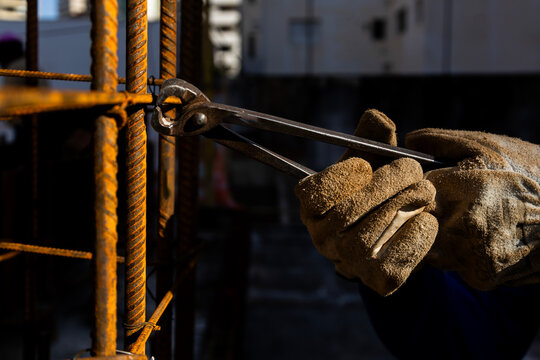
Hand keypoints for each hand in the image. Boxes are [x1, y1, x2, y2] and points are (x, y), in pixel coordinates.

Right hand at [295, 110, 437, 295]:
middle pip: (347, 214)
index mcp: (314, 207)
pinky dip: (414, 238)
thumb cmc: (377, 191)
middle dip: (385, 187)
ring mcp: (349, 262)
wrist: (394, 235)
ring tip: (425, 191)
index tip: (365, 165)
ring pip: (369, 237)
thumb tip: (377, 116)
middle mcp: (323, 238)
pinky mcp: (378, 279)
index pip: (313, 195)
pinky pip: (394, 261)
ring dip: (402, 209)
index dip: (339, 179)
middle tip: (413, 170)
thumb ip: (371, 139)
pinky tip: (426, 220)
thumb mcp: (373, 162)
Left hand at [406, 129, 539, 289]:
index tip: (417, 185)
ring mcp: (475, 256)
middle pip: (414, 221)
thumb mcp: (489, 145)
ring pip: (427, 244)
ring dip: (433, 232)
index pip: (413, 191)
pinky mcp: (481, 277)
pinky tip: (475, 236)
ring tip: (463, 217)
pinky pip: (447, 262)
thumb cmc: (528, 171)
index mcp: (470, 187)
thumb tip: (406, 142)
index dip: (412, 187)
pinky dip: (453, 250)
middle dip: (419, 212)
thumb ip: (440, 141)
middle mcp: (470, 226)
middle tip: (437, 203)